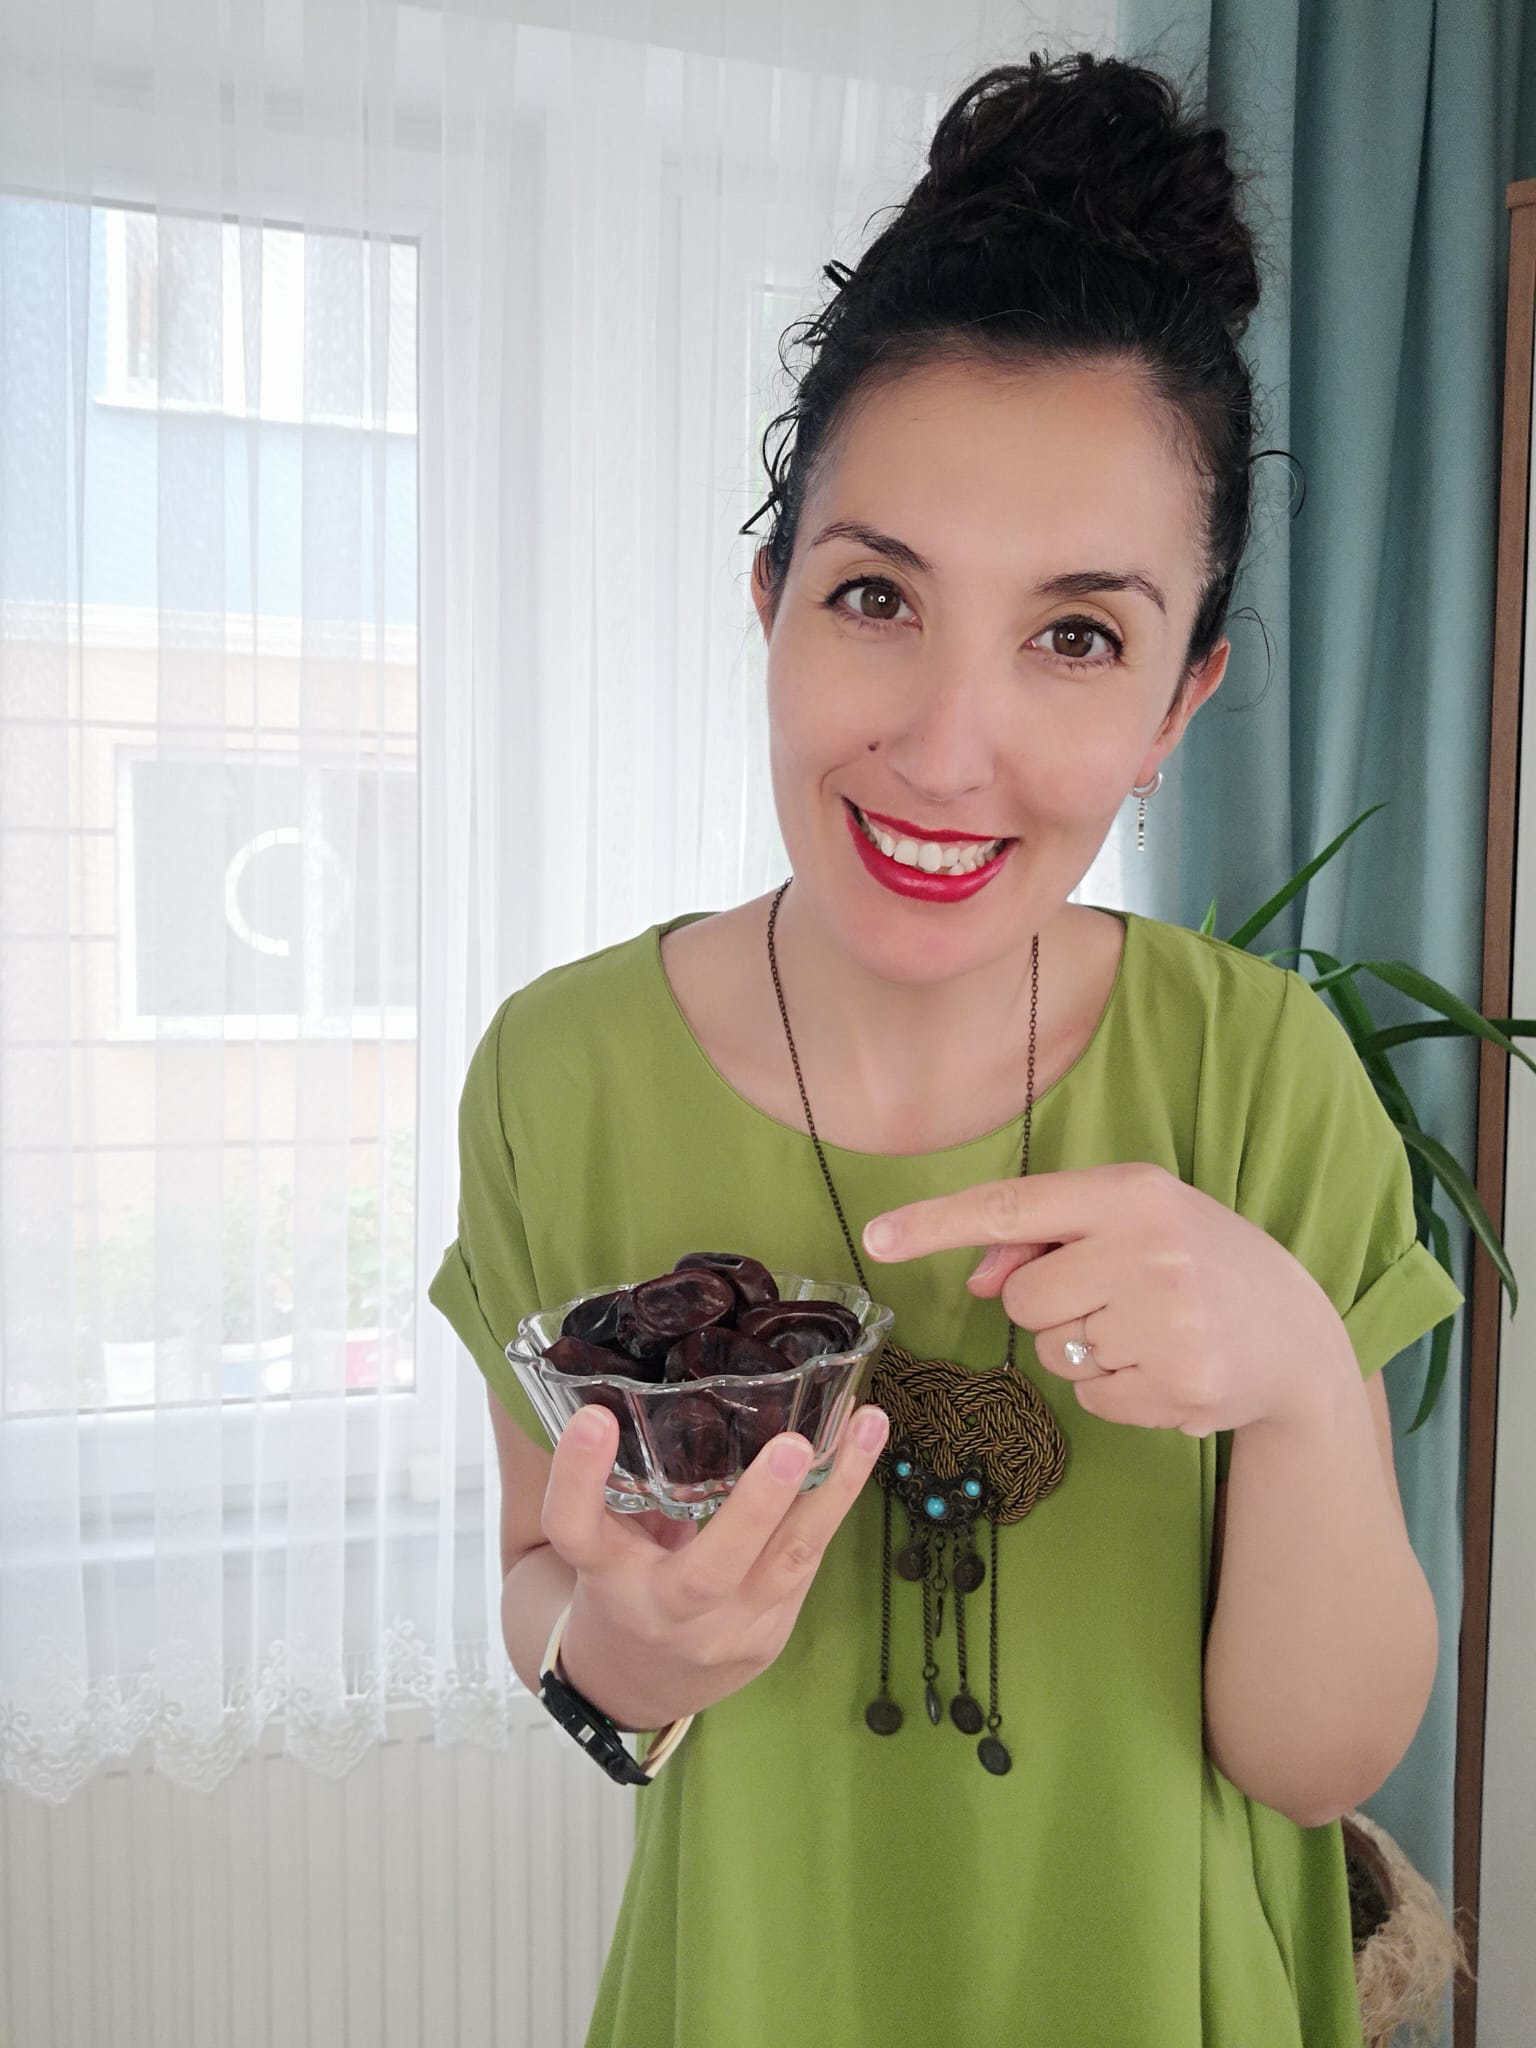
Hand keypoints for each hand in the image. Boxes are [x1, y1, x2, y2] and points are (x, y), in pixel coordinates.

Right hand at [539, 1399, 889, 1728]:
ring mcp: (723, 1631)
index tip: (593, 1418)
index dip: (577, 1476)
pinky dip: (836, 1500)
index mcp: (604, 1574)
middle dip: (756, 1508)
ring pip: (787, 1563)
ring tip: (868, 1425)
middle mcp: (662, 1610)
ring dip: (835, 1490)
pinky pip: (807, 1560)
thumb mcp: (605, 1537)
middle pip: (708, 1570)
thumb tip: (650, 1377)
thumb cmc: (621, 1582)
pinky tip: (861, 1447)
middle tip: (793, 1446)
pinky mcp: (770, 1634)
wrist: (637, 1686)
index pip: (576, 1528)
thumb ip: (624, 1478)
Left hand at [862, 1162, 1348, 1438]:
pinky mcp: (1177, 1385)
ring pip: (1053, 1352)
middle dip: (1053, 1306)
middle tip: (1119, 1298)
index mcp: (1132, 1192)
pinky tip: (1165, 1365)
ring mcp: (1166, 1321)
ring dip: (1086, 1350)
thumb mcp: (1133, 1222)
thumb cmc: (1197, 1263)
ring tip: (1150, 1330)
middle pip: (1024, 1298)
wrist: (1298, 1333)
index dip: (938, 1222)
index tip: (876, 1239)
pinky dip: (1116, 1390)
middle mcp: (1149, 1249)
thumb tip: (979, 1275)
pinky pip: (1090, 1399)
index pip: (1013, 1203)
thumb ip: (1047, 1236)